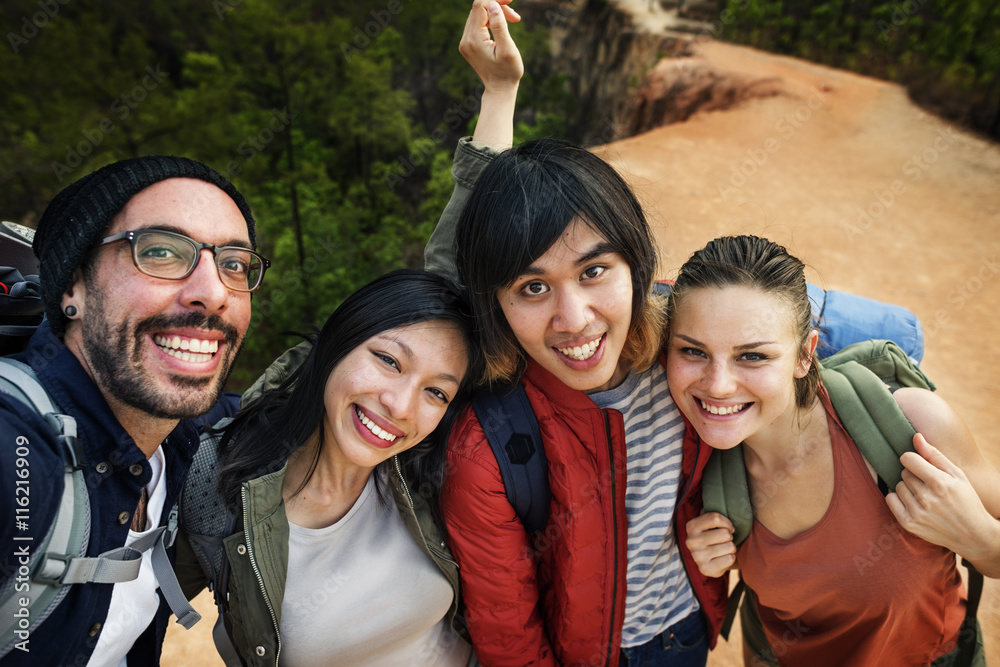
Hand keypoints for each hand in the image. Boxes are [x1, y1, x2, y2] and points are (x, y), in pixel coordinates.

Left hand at [460, 0, 523, 92]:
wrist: (500, 90)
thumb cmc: (508, 72)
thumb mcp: (507, 49)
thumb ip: (499, 26)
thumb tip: (492, 4)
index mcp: (474, 40)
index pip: (480, 6)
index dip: (496, 0)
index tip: (511, 1)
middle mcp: (465, 40)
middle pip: (479, 9)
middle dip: (497, 7)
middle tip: (515, 18)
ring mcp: (465, 42)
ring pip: (478, 15)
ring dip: (495, 14)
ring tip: (513, 21)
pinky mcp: (468, 44)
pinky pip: (477, 24)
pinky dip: (490, 21)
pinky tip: (502, 28)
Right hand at [686, 512, 736, 577]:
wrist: (709, 561)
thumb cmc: (713, 537)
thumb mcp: (710, 524)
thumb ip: (713, 513)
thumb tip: (723, 500)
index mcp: (691, 526)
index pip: (715, 518)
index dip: (727, 522)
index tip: (728, 527)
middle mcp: (691, 541)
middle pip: (724, 533)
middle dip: (729, 537)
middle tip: (724, 540)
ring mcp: (697, 556)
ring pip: (729, 546)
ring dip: (731, 548)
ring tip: (723, 549)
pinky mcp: (705, 569)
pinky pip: (729, 559)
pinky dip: (730, 558)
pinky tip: (722, 558)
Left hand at [886, 433, 998, 561]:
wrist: (973, 534)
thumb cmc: (966, 500)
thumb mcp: (957, 475)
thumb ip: (934, 455)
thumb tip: (916, 437)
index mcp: (939, 482)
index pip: (908, 459)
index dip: (914, 460)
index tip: (921, 466)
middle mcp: (926, 498)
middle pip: (904, 473)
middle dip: (914, 476)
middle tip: (929, 486)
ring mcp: (916, 512)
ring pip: (898, 486)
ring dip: (908, 489)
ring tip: (925, 497)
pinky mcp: (908, 523)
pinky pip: (890, 499)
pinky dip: (898, 499)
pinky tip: (913, 503)